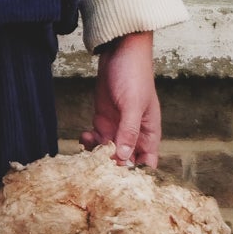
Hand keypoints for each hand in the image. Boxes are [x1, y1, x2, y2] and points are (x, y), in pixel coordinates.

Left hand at [80, 30, 160, 166]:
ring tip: (87, 150)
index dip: (136, 175)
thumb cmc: (134, 74)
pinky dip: (89, 143)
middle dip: (112, 168)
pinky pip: (96, 140)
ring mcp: (117, 127)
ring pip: (108, 153)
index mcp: (148, 133)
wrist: (119, 51)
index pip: (147, 163)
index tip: (120, 182)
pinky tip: (84, 137)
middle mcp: (134, 134)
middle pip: (125, 162)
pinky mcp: (103, 119)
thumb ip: (129, 131)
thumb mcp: (133, 104)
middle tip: (96, 169)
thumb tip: (124, 157)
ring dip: (97, 155)